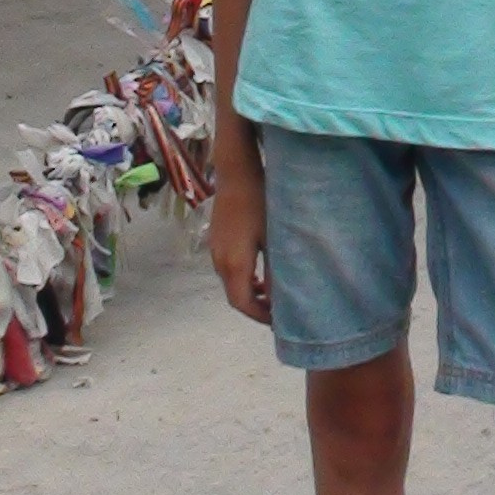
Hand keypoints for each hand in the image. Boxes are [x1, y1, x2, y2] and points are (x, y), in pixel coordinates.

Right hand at [208, 166, 271, 322]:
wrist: (236, 173)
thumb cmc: (259, 203)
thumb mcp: (272, 238)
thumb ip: (275, 271)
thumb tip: (279, 299)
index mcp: (234, 265)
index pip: (243, 304)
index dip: (260, 316)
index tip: (279, 321)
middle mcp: (219, 262)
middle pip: (235, 297)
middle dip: (255, 308)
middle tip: (278, 311)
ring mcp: (214, 251)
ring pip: (231, 283)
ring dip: (249, 293)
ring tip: (272, 294)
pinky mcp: (216, 241)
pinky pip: (228, 270)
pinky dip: (243, 279)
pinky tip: (260, 273)